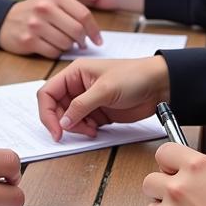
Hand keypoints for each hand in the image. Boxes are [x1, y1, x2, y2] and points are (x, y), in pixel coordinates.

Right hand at [0, 0, 102, 57]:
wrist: (4, 20)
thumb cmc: (33, 12)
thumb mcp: (51, 1)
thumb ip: (72, 11)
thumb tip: (93, 31)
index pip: (83, 14)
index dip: (94, 30)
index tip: (98, 40)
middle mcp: (44, 7)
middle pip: (76, 30)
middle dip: (82, 41)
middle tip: (81, 44)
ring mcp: (35, 24)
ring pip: (65, 43)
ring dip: (68, 47)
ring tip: (62, 42)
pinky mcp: (28, 40)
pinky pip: (53, 52)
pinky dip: (56, 52)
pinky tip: (51, 46)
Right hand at [37, 54, 170, 139]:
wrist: (158, 86)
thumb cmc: (134, 76)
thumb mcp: (105, 89)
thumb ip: (81, 106)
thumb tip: (63, 122)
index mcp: (75, 73)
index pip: (48, 92)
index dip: (47, 112)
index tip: (55, 129)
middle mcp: (78, 86)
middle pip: (56, 108)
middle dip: (63, 122)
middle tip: (72, 132)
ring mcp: (88, 100)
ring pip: (68, 119)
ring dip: (75, 128)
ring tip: (90, 129)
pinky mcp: (97, 112)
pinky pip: (82, 124)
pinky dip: (85, 130)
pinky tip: (95, 130)